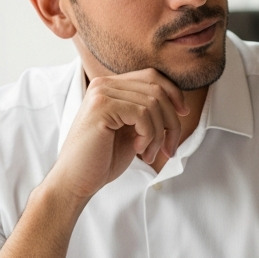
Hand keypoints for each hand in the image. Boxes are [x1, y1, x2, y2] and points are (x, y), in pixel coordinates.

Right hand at [46, 69, 188, 207]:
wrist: (76, 181)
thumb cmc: (103, 158)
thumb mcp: (132, 129)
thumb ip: (148, 111)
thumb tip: (179, 104)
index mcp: (111, 86)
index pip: (153, 76)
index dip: (174, 94)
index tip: (182, 115)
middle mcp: (104, 84)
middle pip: (157, 89)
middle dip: (171, 121)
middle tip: (169, 147)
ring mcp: (101, 93)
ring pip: (153, 103)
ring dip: (159, 134)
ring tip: (149, 154)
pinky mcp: (101, 106)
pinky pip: (143, 114)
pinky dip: (149, 135)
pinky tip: (138, 150)